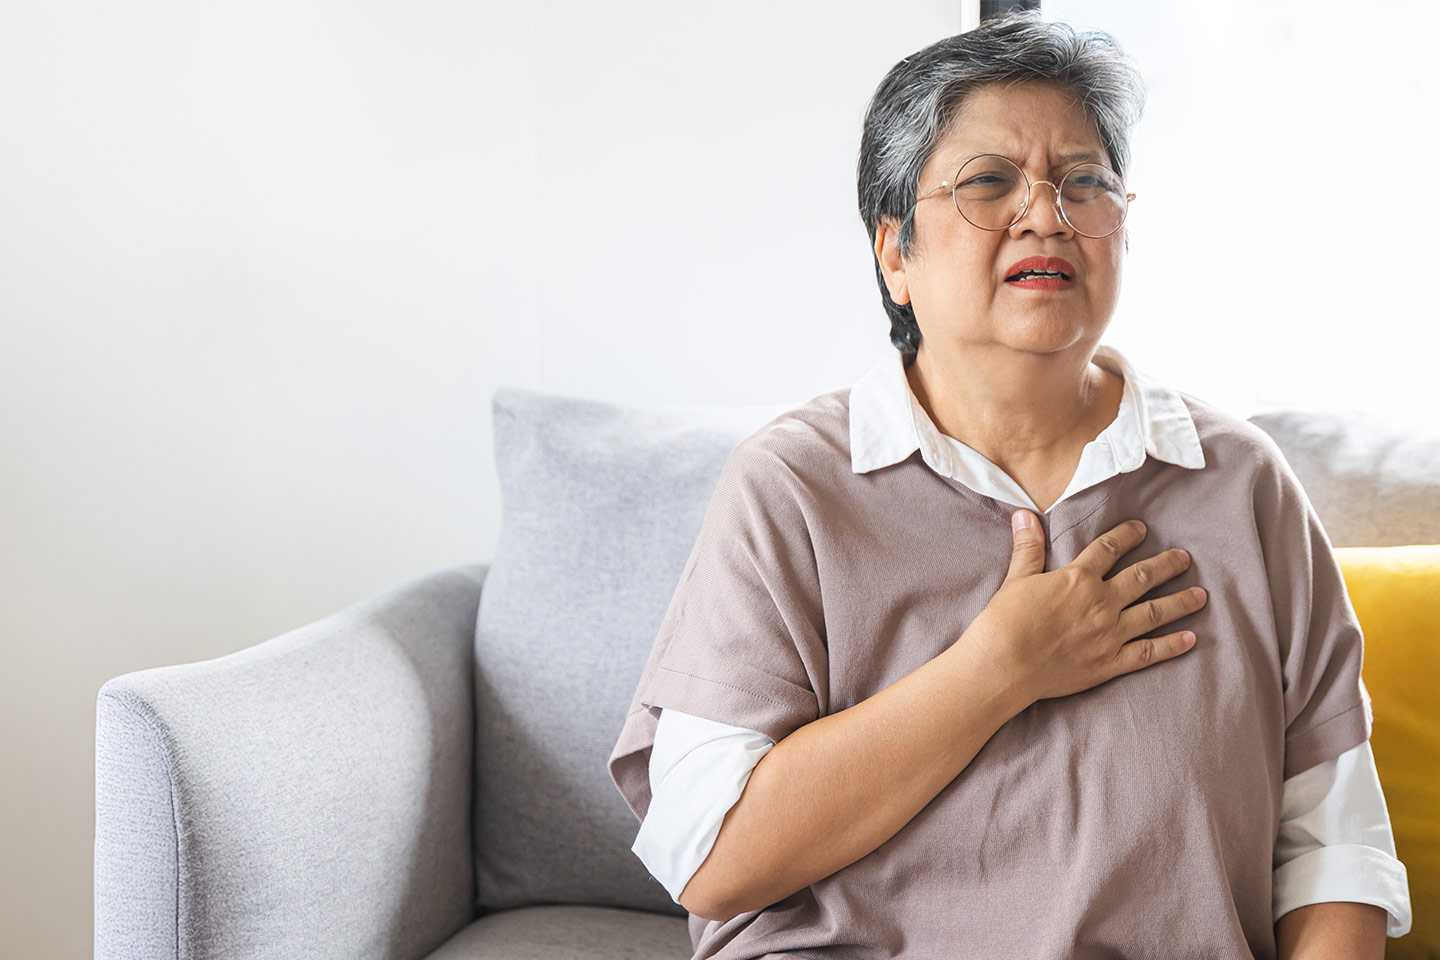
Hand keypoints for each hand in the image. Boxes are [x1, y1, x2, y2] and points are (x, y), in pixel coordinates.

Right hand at [960, 512, 1204, 707]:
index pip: (1109, 549)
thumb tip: (1024, 514)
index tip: (1142, 529)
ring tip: (1200, 595)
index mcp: (1078, 579)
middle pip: (1142, 577)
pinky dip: (1172, 646)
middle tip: (1185, 558)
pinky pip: (1148, 653)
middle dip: (1167, 565)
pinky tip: (1190, 639)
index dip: (1127, 536)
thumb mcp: (1016, 579)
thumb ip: (1027, 547)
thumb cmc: (1004, 622)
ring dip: (1180, 602)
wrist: (1004, 665)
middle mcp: (1101, 603)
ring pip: (1154, 613)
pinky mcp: (1110, 664)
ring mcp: (1110, 635)